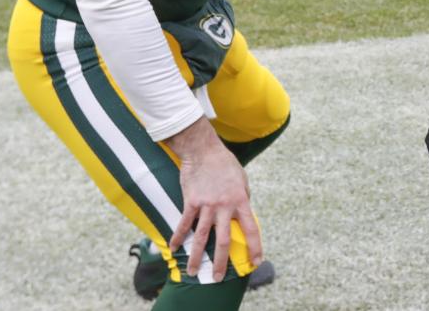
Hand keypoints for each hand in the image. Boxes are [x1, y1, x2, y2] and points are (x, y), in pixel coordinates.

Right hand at [166, 118, 261, 281]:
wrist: (204, 150)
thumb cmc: (225, 164)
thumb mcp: (242, 179)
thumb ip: (242, 197)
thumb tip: (242, 212)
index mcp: (240, 201)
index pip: (251, 228)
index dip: (255, 246)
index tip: (256, 261)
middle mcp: (224, 206)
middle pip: (223, 241)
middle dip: (221, 262)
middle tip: (218, 278)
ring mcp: (207, 205)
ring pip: (201, 237)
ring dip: (197, 257)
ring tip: (193, 272)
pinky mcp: (191, 201)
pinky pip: (184, 223)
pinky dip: (178, 236)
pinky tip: (173, 248)